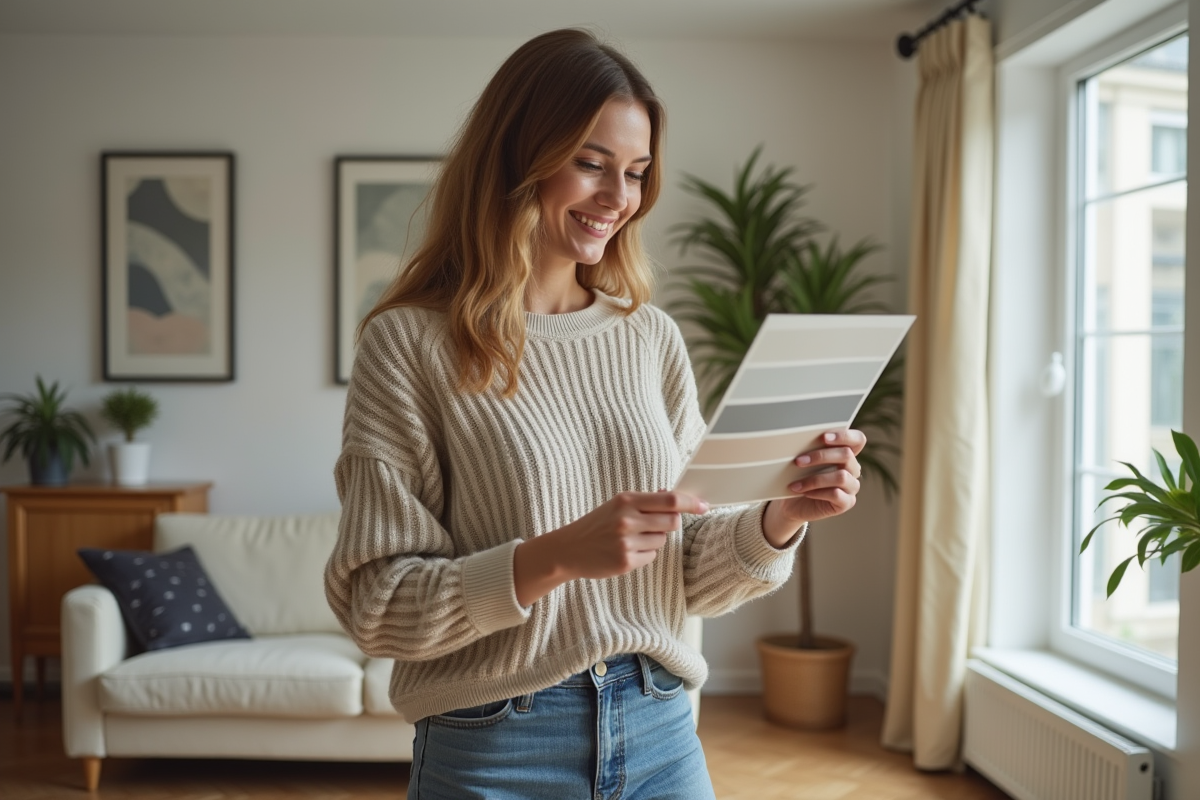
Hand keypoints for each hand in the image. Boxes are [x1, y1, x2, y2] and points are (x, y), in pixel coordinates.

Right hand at [513, 491, 707, 605]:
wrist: (569, 549)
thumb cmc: (597, 524)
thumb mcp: (617, 505)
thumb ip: (645, 501)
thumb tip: (672, 495)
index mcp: (626, 500)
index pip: (669, 500)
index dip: (690, 503)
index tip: (704, 506)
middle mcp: (627, 520)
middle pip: (671, 522)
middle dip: (668, 525)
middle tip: (650, 526)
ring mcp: (626, 542)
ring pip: (661, 541)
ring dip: (652, 541)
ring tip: (630, 540)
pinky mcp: (625, 562)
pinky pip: (651, 557)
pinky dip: (643, 555)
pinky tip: (624, 552)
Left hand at [762, 429, 865, 546]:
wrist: (793, 504)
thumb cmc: (799, 478)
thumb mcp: (803, 461)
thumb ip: (809, 449)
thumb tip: (797, 439)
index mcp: (846, 453)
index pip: (858, 440)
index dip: (844, 436)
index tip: (824, 437)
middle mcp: (853, 469)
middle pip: (847, 455)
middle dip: (821, 456)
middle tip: (799, 461)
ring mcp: (851, 486)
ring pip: (841, 476)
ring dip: (815, 479)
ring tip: (796, 483)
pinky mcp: (846, 502)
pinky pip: (836, 494)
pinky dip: (818, 492)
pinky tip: (805, 492)